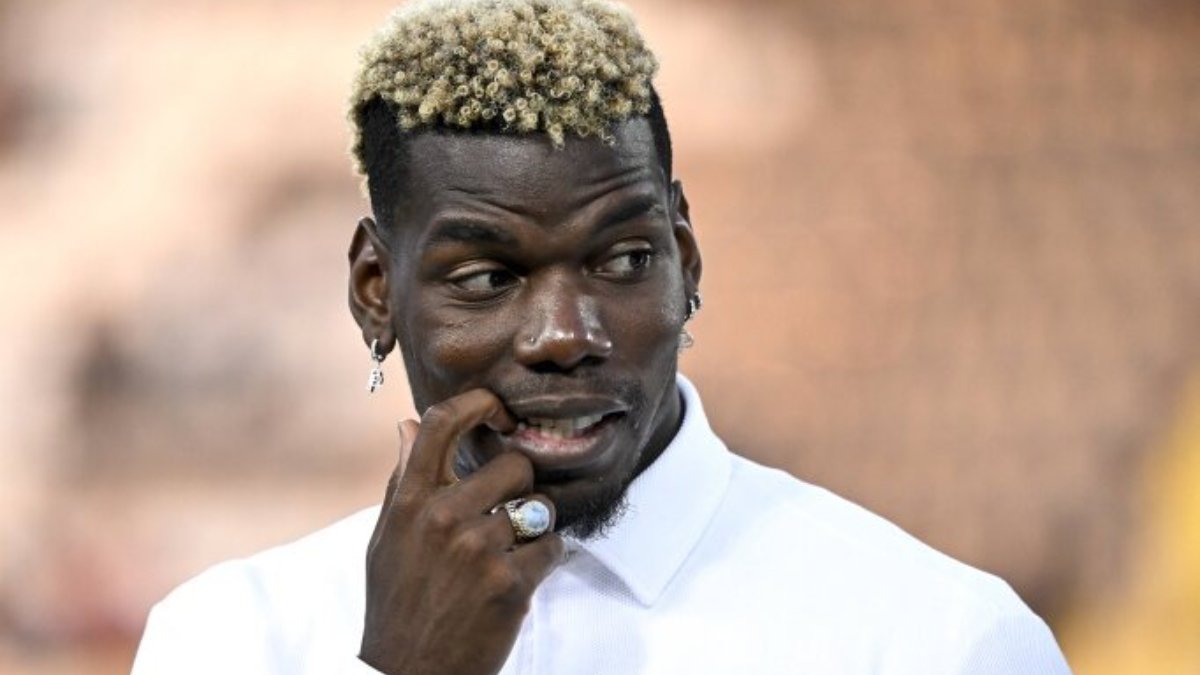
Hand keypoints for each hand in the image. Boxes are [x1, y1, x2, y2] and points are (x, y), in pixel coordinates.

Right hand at [359, 389, 564, 674]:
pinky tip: (518, 581)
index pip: (442, 423)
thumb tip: (408, 424)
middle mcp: (442, 518)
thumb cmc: (398, 605)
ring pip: (540, 507)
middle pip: (513, 465)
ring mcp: (478, 549)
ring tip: (510, 554)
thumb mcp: (386, 540)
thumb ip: (404, 481)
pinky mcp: (510, 582)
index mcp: (410, 503)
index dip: (479, 403)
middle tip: (506, 516)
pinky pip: (553, 546)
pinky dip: (544, 562)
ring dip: (535, 528)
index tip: (499, 411)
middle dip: (520, 488)